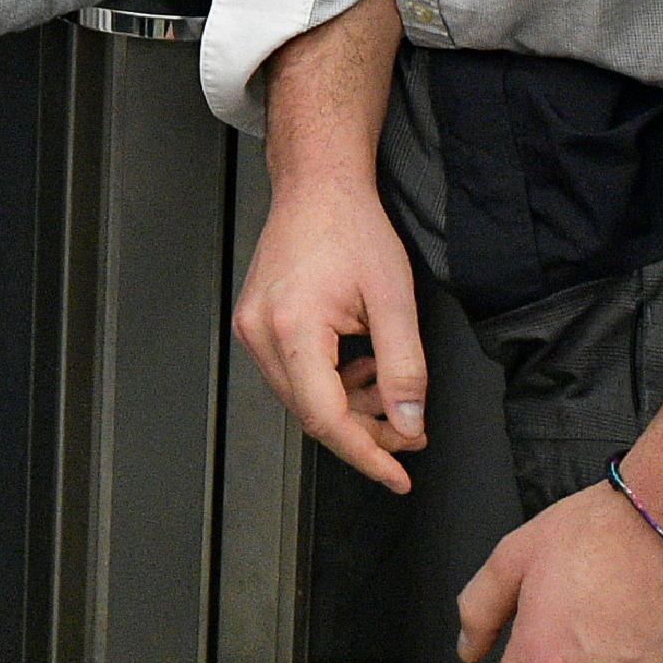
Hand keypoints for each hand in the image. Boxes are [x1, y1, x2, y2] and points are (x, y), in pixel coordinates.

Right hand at [228, 167, 428, 491]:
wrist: (317, 187)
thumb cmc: (351, 227)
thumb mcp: (395, 299)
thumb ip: (405, 368)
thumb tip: (408, 425)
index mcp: (293, 327)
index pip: (327, 418)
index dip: (366, 455)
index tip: (397, 476)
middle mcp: (261, 332)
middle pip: (312, 414)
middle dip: (366, 431)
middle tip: (410, 429)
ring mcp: (252, 328)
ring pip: (302, 398)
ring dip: (349, 406)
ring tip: (389, 385)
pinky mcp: (255, 323)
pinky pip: (292, 375)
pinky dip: (330, 384)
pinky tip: (360, 365)